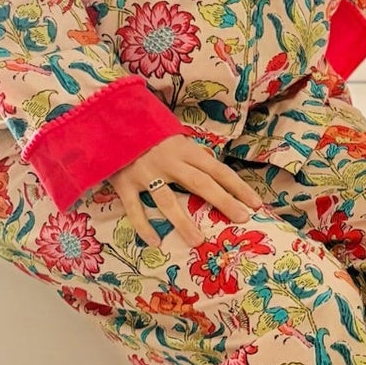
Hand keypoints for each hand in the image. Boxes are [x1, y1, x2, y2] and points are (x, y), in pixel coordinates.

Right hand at [107, 133, 264, 247]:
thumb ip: (192, 155)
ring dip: (183, 221)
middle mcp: (168, 161)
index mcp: (185, 149)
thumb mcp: (173, 137)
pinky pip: (135, 209)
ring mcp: (145, 172)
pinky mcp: (124, 183)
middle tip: (242, 219)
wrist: (110, 122)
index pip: (217, 170)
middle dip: (223, 201)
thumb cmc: (147, 133)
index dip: (237, 186)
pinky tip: (156, 242)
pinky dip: (144, 226)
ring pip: (167, 200)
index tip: (255, 203)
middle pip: (200, 183)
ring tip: (198, 241)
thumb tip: (215, 170)